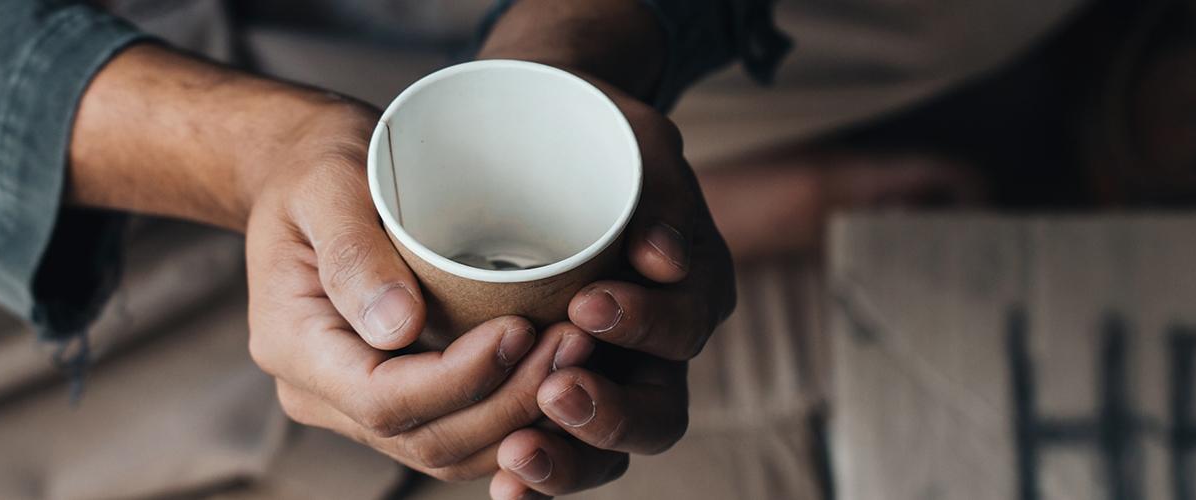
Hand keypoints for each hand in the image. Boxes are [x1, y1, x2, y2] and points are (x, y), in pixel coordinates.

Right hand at [63, 45, 592, 479]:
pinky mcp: (401, 397)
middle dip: (509, 402)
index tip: (520, 328)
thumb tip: (399, 326)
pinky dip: (517, 417)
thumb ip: (354, 252)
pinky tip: (563, 373)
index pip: (381, 400)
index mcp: (294, 346)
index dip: (460, 379)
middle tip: (576, 342)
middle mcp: (322, 392)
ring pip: (450, 450)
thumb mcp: (326, 183)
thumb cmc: (315, 164)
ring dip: (523, 418)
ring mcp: (358, 405)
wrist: (302, 170)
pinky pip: (461, 432)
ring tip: (581, 354)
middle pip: (425, 439)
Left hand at [478, 73, 736, 498]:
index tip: (587, 305)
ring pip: (609, 449)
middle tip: (555, 393)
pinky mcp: (557, 389)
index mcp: (692, 288)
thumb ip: (660, 193)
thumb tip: (664, 259)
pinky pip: (557, 447)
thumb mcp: (637, 140)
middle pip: (658, 414)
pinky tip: (502, 487)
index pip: (684, 327)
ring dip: (568, 459)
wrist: (541, 131)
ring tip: (516, 456)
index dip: (645, 326)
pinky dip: (535, 473)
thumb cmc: (597, 131)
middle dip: (609, 414)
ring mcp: (611, 378)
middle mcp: (660, 349)